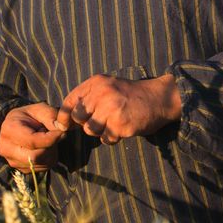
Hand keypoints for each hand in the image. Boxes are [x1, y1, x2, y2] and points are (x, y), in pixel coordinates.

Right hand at [0, 103, 66, 170]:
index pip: (33, 142)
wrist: (17, 126)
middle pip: (36, 156)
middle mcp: (6, 148)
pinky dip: (48, 159)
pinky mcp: (20, 169)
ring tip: (47, 140)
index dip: (51, 138)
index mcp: (9, 130)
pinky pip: (42, 168)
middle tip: (53, 135)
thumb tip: (62, 129)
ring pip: (41, 163)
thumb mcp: (40, 109)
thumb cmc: (30, 116)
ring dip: (51, 152)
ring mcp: (12, 161)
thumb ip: (51, 116)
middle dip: (51, 146)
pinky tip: (44, 148)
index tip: (62, 132)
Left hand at [56, 73, 181, 143]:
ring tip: (113, 123)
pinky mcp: (121, 125)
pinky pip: (106, 139)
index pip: (69, 102)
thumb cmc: (131, 95)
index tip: (65, 124)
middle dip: (86, 123)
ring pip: (90, 130)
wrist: (160, 98)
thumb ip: (87, 98)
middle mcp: (102, 94)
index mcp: (96, 83)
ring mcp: (111, 110)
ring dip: (100, 131)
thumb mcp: (108, 87)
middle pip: (78, 118)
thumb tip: (63, 121)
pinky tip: (122, 129)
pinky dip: (112, 138)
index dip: (64, 116)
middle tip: (100, 120)